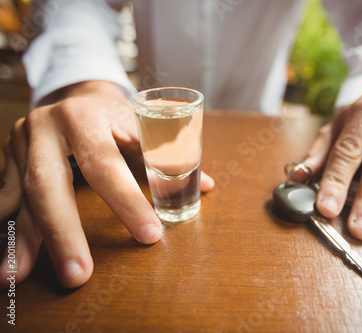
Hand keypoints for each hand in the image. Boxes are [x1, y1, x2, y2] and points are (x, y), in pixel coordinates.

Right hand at [0, 81, 214, 287]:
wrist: (76, 96)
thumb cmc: (115, 116)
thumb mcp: (141, 125)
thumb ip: (168, 154)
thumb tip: (206, 186)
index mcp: (87, 116)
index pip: (106, 163)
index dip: (126, 201)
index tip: (148, 236)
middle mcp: (47, 126)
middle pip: (48, 183)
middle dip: (63, 232)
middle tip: (78, 275)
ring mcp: (22, 142)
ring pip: (19, 194)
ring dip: (22, 240)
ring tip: (15, 278)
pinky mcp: (8, 158)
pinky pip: (4, 197)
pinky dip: (8, 230)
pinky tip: (7, 259)